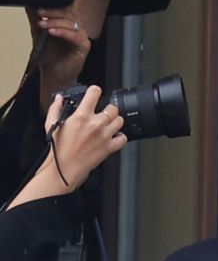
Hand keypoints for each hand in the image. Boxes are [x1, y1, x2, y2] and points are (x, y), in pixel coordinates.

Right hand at [7, 88, 126, 208]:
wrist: (62, 169)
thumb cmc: (57, 149)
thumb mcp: (51, 125)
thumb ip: (56, 109)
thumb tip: (59, 98)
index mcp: (81, 116)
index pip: (95, 92)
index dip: (95, 91)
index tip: (94, 94)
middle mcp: (96, 124)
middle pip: (112, 108)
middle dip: (107, 109)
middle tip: (101, 114)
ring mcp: (104, 135)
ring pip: (120, 120)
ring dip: (115, 122)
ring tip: (106, 126)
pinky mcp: (110, 147)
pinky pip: (123, 137)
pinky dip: (120, 137)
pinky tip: (112, 137)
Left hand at [31, 0, 111, 110]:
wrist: (53, 74)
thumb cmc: (49, 56)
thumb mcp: (38, 33)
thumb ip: (35, 18)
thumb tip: (29, 3)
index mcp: (67, 21)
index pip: (70, 3)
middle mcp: (75, 26)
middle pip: (69, 11)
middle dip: (54, 10)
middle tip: (41, 12)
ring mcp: (81, 35)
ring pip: (70, 22)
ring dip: (55, 22)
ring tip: (42, 25)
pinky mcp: (84, 45)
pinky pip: (75, 35)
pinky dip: (63, 32)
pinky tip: (52, 32)